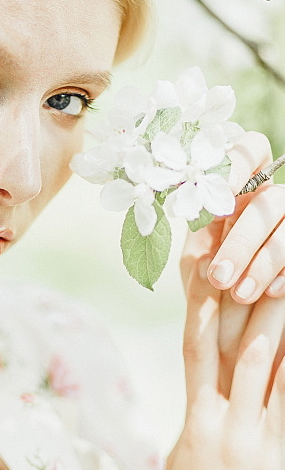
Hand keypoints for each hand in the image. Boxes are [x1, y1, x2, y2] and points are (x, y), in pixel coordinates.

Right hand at [166, 259, 284, 469]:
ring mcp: (251, 444)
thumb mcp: (187, 467)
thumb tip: (211, 393)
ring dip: (277, 318)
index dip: (199, 300)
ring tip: (283, 280)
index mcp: (196, 423)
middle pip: (230, 343)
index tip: (204, 262)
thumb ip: (201, 423)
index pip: (196, 346)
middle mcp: (220, 425)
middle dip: (241, 294)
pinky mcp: (276, 464)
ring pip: (267, 365)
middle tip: (250, 252)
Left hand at [181, 131, 284, 302]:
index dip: (238, 164)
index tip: (218, 194)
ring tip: (239, 294)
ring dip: (264, 262)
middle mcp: (273, 199)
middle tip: (219, 275)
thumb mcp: (196, 259)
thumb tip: (206, 254)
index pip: (251, 151)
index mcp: (241, 187)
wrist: (227, 318)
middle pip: (270, 200)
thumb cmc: (208, 277)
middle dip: (243, 240)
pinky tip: (270, 293)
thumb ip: (198, 247)